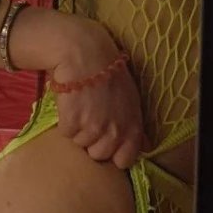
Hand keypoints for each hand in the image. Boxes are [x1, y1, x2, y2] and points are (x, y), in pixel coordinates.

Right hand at [50, 24, 145, 169]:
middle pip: (98, 155)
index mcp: (132, 127)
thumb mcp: (131, 99)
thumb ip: (137, 126)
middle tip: (90, 117)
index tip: (107, 140)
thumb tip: (147, 147)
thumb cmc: (110, 73)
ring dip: (78, 129)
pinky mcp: (72, 122)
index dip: (114, 153)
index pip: (124, 160)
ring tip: (81, 105)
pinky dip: (65, 121)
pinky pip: (66, 133)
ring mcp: (93, 128)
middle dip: (93, 140)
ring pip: (80, 143)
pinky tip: (71, 102)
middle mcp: (115, 131)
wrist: (85, 53)